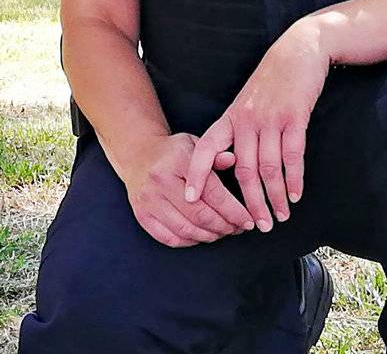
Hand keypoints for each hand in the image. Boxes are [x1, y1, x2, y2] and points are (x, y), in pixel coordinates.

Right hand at [123, 132, 253, 247]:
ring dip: (210, 236)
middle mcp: (160, 181)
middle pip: (200, 215)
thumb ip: (216, 155)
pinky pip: (169, 239)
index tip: (248, 220)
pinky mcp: (142, 216)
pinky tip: (202, 235)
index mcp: (178, 160)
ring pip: (186, 230)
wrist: (138, 155)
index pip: (212, 192)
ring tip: (223, 232)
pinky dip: (190, 241)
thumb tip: (234, 160)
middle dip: (224, 226)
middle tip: (238, 228)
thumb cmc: (174, 152)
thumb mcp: (196, 145)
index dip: (234, 210)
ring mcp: (148, 200)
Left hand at [183, 25, 329, 230]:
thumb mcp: (246, 102)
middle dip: (250, 203)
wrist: (298, 50)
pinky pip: (293, 155)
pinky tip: (296, 194)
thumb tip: (233, 166)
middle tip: (256, 226)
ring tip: (280, 216)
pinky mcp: (294, 116)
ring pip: (269, 167)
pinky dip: (294, 178)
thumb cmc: (271, 80)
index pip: (206, 149)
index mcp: (231, 117)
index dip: (197, 175)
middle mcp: (247, 120)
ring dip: (275, 197)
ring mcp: (271, 118)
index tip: (191, 201)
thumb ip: (238, 130)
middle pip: (243, 171)